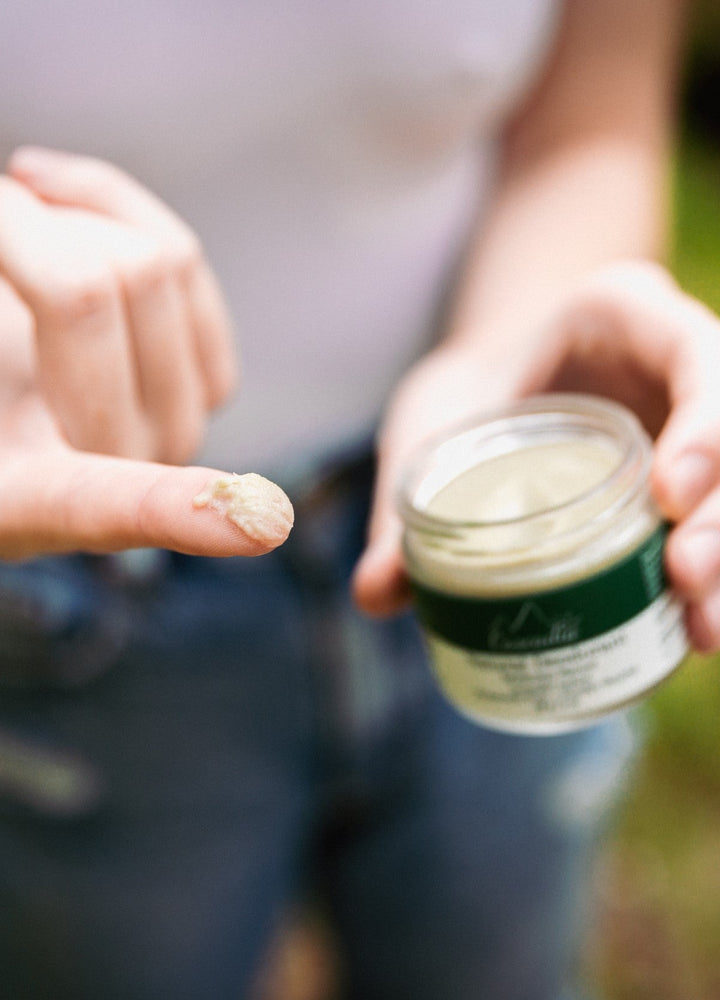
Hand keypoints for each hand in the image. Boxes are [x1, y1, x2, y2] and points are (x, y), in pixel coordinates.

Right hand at [0, 153, 290, 610]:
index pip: (104, 507)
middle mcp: (115, 474)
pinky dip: (105, 204)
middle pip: (97, 292)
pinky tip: (60, 213)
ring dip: (52, 207)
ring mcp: (176, 424)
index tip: (261, 524)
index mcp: (23, 505)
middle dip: (5, 221)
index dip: (177, 511)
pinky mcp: (206, 369)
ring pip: (150, 260)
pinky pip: (180, 250)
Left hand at [353, 260, 719, 652]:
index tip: (666, 497)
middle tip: (687, 583)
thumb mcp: (426, 430)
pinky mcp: (689, 472)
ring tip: (700, 634)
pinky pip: (713, 514)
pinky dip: (711, 571)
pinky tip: (687, 633)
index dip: (704, 425)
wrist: (486, 387)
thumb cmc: (461, 398)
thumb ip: (399, 511)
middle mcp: (673, 360)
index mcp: (619, 311)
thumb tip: (372, 596)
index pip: (695, 352)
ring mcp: (689, 416)